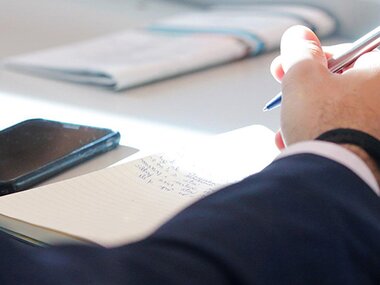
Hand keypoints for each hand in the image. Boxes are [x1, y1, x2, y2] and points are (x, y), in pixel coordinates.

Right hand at [270, 25, 379, 146]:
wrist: (333, 180)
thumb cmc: (324, 124)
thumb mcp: (303, 77)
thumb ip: (300, 51)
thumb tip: (297, 36)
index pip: (347, 54)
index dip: (312, 57)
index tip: (288, 65)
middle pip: (340, 86)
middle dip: (304, 90)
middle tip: (284, 92)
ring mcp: (377, 130)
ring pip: (335, 114)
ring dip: (304, 117)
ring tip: (285, 129)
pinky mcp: (369, 153)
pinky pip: (339, 137)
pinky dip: (316, 138)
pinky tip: (295, 144)